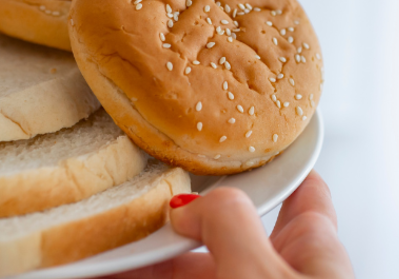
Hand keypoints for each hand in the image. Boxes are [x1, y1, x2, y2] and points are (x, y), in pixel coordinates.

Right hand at [104, 171, 353, 277]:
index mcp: (312, 250)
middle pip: (217, 235)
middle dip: (164, 223)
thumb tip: (189, 204)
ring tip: (86, 251)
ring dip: (135, 265)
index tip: (223, 135)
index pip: (298, 189)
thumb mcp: (263, 273)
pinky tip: (99, 276)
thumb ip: (227, 223)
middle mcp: (277, 277)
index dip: (265, 160)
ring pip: (181, 275)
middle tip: (114, 206)